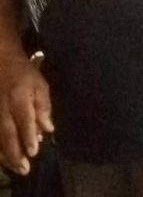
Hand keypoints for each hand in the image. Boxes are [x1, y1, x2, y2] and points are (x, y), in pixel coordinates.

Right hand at [0, 55, 53, 174]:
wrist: (0, 62)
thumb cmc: (24, 74)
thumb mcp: (40, 85)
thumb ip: (44, 107)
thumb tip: (48, 129)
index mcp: (19, 98)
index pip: (24, 120)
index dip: (28, 137)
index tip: (33, 152)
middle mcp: (3, 108)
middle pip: (8, 134)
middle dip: (16, 153)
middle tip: (25, 169)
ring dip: (5, 156)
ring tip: (15, 169)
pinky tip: (2, 161)